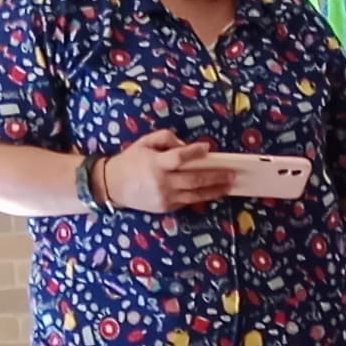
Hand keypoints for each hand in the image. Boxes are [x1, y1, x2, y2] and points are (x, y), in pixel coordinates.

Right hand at [100, 129, 236, 213]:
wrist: (113, 185)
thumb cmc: (132, 160)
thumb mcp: (145, 142)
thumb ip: (166, 138)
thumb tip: (186, 146)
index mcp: (155, 163)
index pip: (179, 157)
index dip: (194, 152)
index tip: (207, 148)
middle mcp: (162, 181)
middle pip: (193, 179)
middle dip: (215, 176)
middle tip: (232, 173)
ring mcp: (165, 197)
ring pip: (195, 194)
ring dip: (214, 190)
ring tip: (229, 185)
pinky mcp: (166, 207)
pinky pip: (188, 201)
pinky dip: (202, 197)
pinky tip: (213, 192)